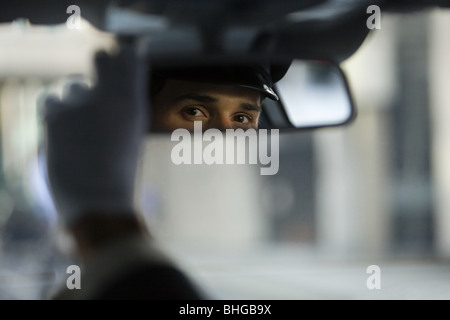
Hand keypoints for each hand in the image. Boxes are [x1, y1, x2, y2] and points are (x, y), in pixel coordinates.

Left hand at [41, 46, 147, 225]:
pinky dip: (54, 112)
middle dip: (98, 66)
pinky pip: (49, 99)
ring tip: (79, 129)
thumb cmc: (119, 173)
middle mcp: (110, 96)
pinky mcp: (55, 115)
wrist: (98, 200)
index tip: (121, 61)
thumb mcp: (132, 133)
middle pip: (100, 56)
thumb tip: (112, 87)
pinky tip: (62, 131)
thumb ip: (124, 105)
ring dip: (74, 100)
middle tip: (95, 88)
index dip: (122, 57)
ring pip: (71, 85)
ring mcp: (82, 103)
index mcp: (135, 102)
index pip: (130, 56)